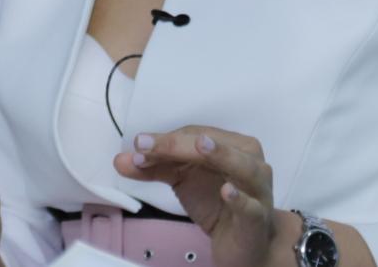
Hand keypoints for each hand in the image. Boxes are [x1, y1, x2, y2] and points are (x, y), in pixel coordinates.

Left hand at [114, 126, 279, 266]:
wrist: (244, 244)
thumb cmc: (216, 203)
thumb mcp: (183, 181)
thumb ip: (154, 168)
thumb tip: (120, 159)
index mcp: (231, 144)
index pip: (196, 134)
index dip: (167, 140)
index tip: (138, 146)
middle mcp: (249, 159)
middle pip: (214, 144)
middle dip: (178, 145)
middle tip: (145, 147)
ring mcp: (257, 188)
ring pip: (241, 166)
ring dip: (220, 155)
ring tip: (200, 147)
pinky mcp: (258, 217)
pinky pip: (251, 206)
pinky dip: (240, 198)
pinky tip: (226, 191)